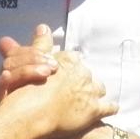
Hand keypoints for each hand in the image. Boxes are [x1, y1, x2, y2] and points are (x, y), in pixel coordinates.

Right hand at [0, 26, 114, 138]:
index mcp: (70, 60)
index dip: (70, 68)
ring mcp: (91, 92)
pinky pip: (109, 107)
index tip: (65, 75)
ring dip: (95, 94)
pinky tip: (112, 108)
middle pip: (87, 75)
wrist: (31, 112)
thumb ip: (40, 44)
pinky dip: (111, 107)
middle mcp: (83, 73)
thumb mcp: (31, 61)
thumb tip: (43, 26)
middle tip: (74, 91)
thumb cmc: (27, 87)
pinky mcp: (95, 110)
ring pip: (100, 89)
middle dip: (82, 81)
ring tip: (89, 101)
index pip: (75, 60)